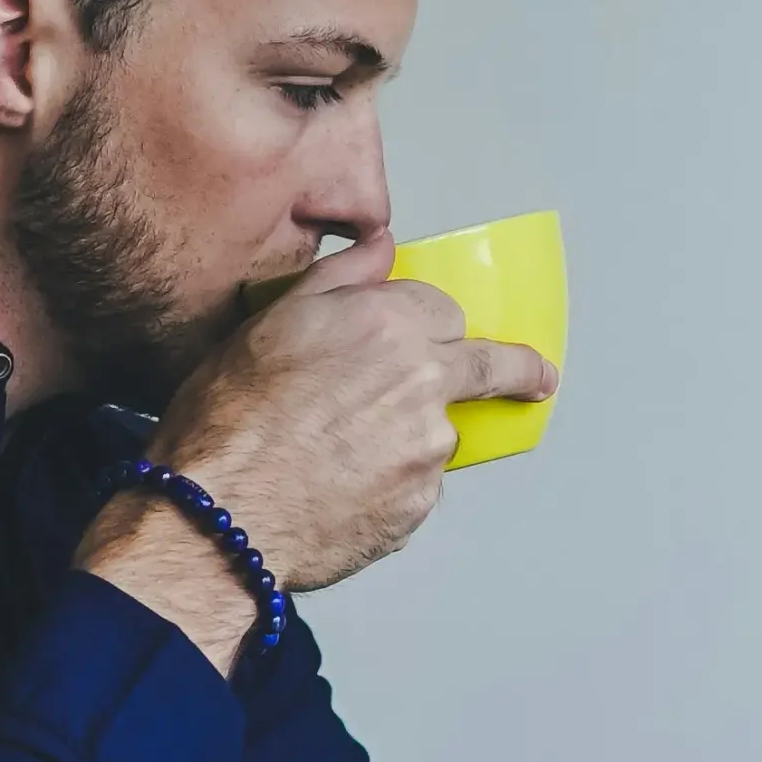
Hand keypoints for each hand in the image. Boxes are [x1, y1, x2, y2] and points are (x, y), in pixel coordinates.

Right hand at [79, 235, 555, 668]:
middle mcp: (424, 384)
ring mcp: (429, 450)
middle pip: (490, 368)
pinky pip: (415, 489)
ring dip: (411, 438)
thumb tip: (379, 247)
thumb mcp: (270, 324)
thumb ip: (339, 279)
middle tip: (539, 378)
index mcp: (390, 326)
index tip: (443, 335)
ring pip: (439, 434)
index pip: (446, 310)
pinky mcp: (420, 506)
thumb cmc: (230, 420)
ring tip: (337, 454)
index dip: (432, 323)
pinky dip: (389, 487)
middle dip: (520, 371)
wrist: (221, 514)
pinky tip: (337, 489)